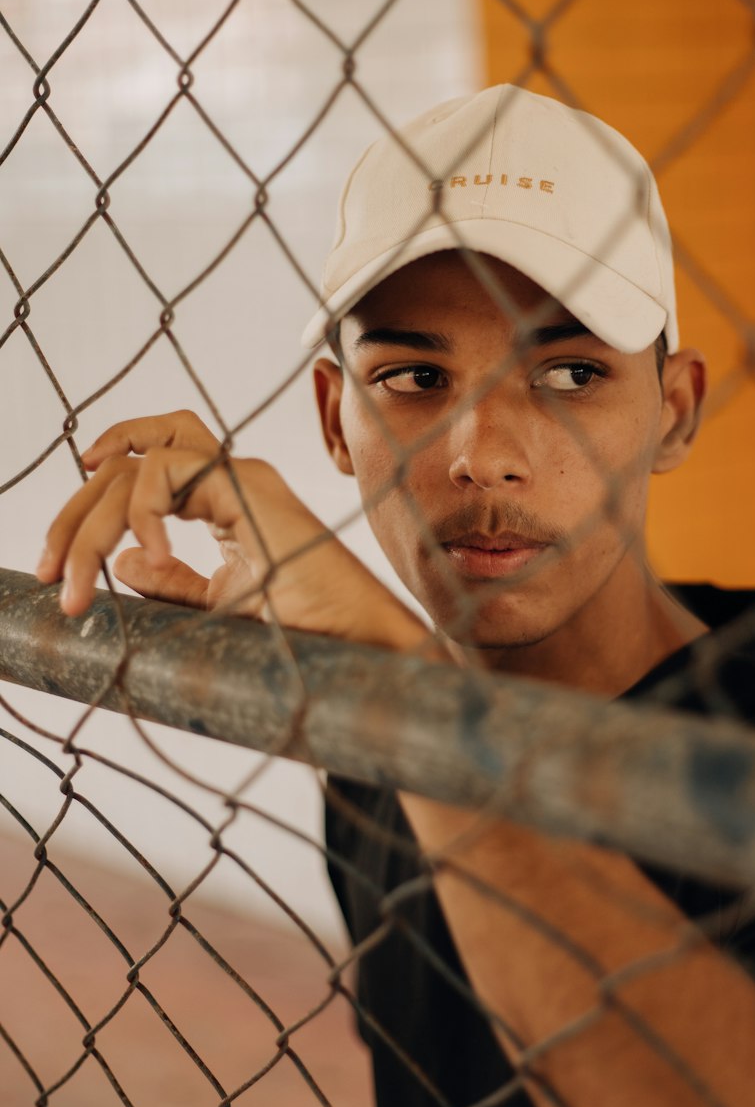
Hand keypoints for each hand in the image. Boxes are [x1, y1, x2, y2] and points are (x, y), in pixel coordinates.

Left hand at [36, 410, 427, 648]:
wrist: (355, 645)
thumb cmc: (304, 632)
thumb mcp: (216, 605)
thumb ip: (171, 581)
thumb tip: (124, 561)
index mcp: (224, 501)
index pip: (143, 473)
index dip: (90, 510)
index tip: (54, 559)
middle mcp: (231, 480)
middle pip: (130, 461)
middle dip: (75, 515)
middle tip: (47, 569)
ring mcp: (240, 478)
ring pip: (139, 461)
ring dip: (91, 521)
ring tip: (76, 578)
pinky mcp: (247, 487)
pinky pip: (166, 471)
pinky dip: (140, 512)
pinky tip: (147, 557)